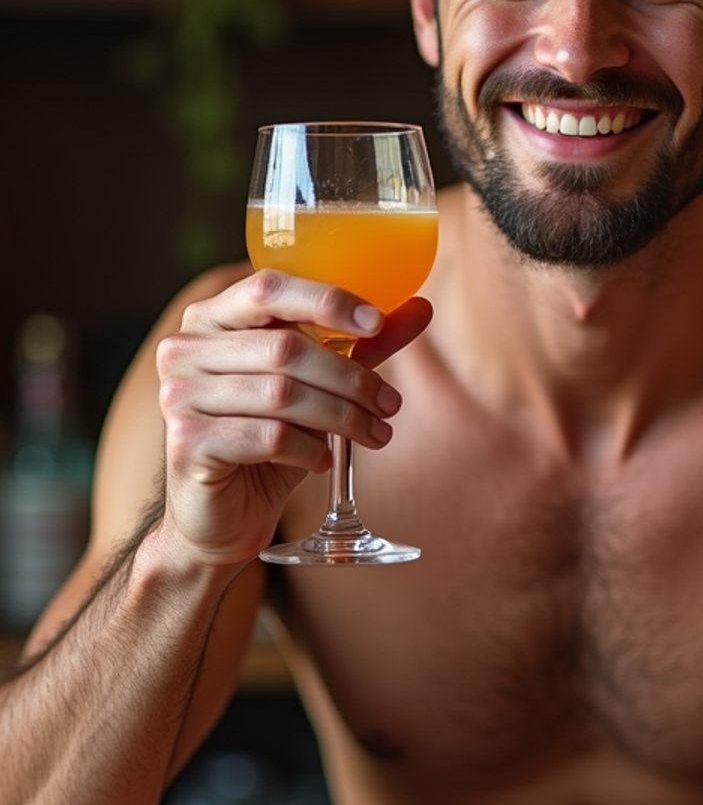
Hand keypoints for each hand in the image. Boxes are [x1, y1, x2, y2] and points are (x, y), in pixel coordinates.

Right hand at [156, 271, 432, 564]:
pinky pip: (268, 436)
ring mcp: (179, 395)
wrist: (219, 517)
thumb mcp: (316, 388)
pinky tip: (323, 460)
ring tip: (373, 433)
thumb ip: (359, 345)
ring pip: (282, 393)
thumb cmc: (266, 442)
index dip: (326, 300)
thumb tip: (420, 308)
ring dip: (342, 416)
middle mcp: (186, 349)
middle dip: (350, 377)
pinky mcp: (188, 442)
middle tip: (389, 404)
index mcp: (211, 318)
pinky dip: (308, 448)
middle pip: (285, 347)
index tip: (376, 321)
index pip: (268, 288)